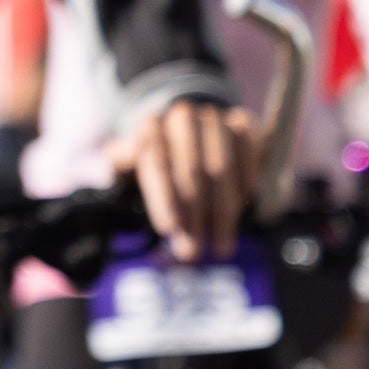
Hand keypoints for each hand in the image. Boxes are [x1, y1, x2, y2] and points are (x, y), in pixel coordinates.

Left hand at [109, 97, 258, 259]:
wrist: (186, 127)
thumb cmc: (154, 155)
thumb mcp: (126, 157)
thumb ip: (120, 160)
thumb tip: (120, 160)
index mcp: (150, 125)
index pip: (157, 164)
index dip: (163, 198)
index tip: (169, 230)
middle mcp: (183, 117)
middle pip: (191, 171)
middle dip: (193, 215)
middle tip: (192, 252)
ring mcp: (215, 118)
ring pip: (222, 169)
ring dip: (223, 213)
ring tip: (220, 246)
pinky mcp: (242, 122)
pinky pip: (249, 157)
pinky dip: (247, 186)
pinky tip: (242, 213)